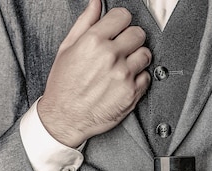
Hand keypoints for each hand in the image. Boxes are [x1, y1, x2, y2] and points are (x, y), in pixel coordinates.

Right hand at [39, 0, 151, 147]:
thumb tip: (96, 2)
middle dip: (130, 38)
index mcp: (93, 41)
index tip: (118, 28)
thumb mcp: (67, 48)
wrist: (64, 118)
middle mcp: (110, 56)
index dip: (120, 21)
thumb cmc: (63, 85)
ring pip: (146, 54)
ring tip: (123, 65)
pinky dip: (139, 78)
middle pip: (138, 33)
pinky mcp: (132, 93)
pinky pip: (147, 76)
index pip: (123, 16)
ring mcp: (123, 75)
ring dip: (137, 57)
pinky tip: (124, 80)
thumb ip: (85, 22)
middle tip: (121, 48)